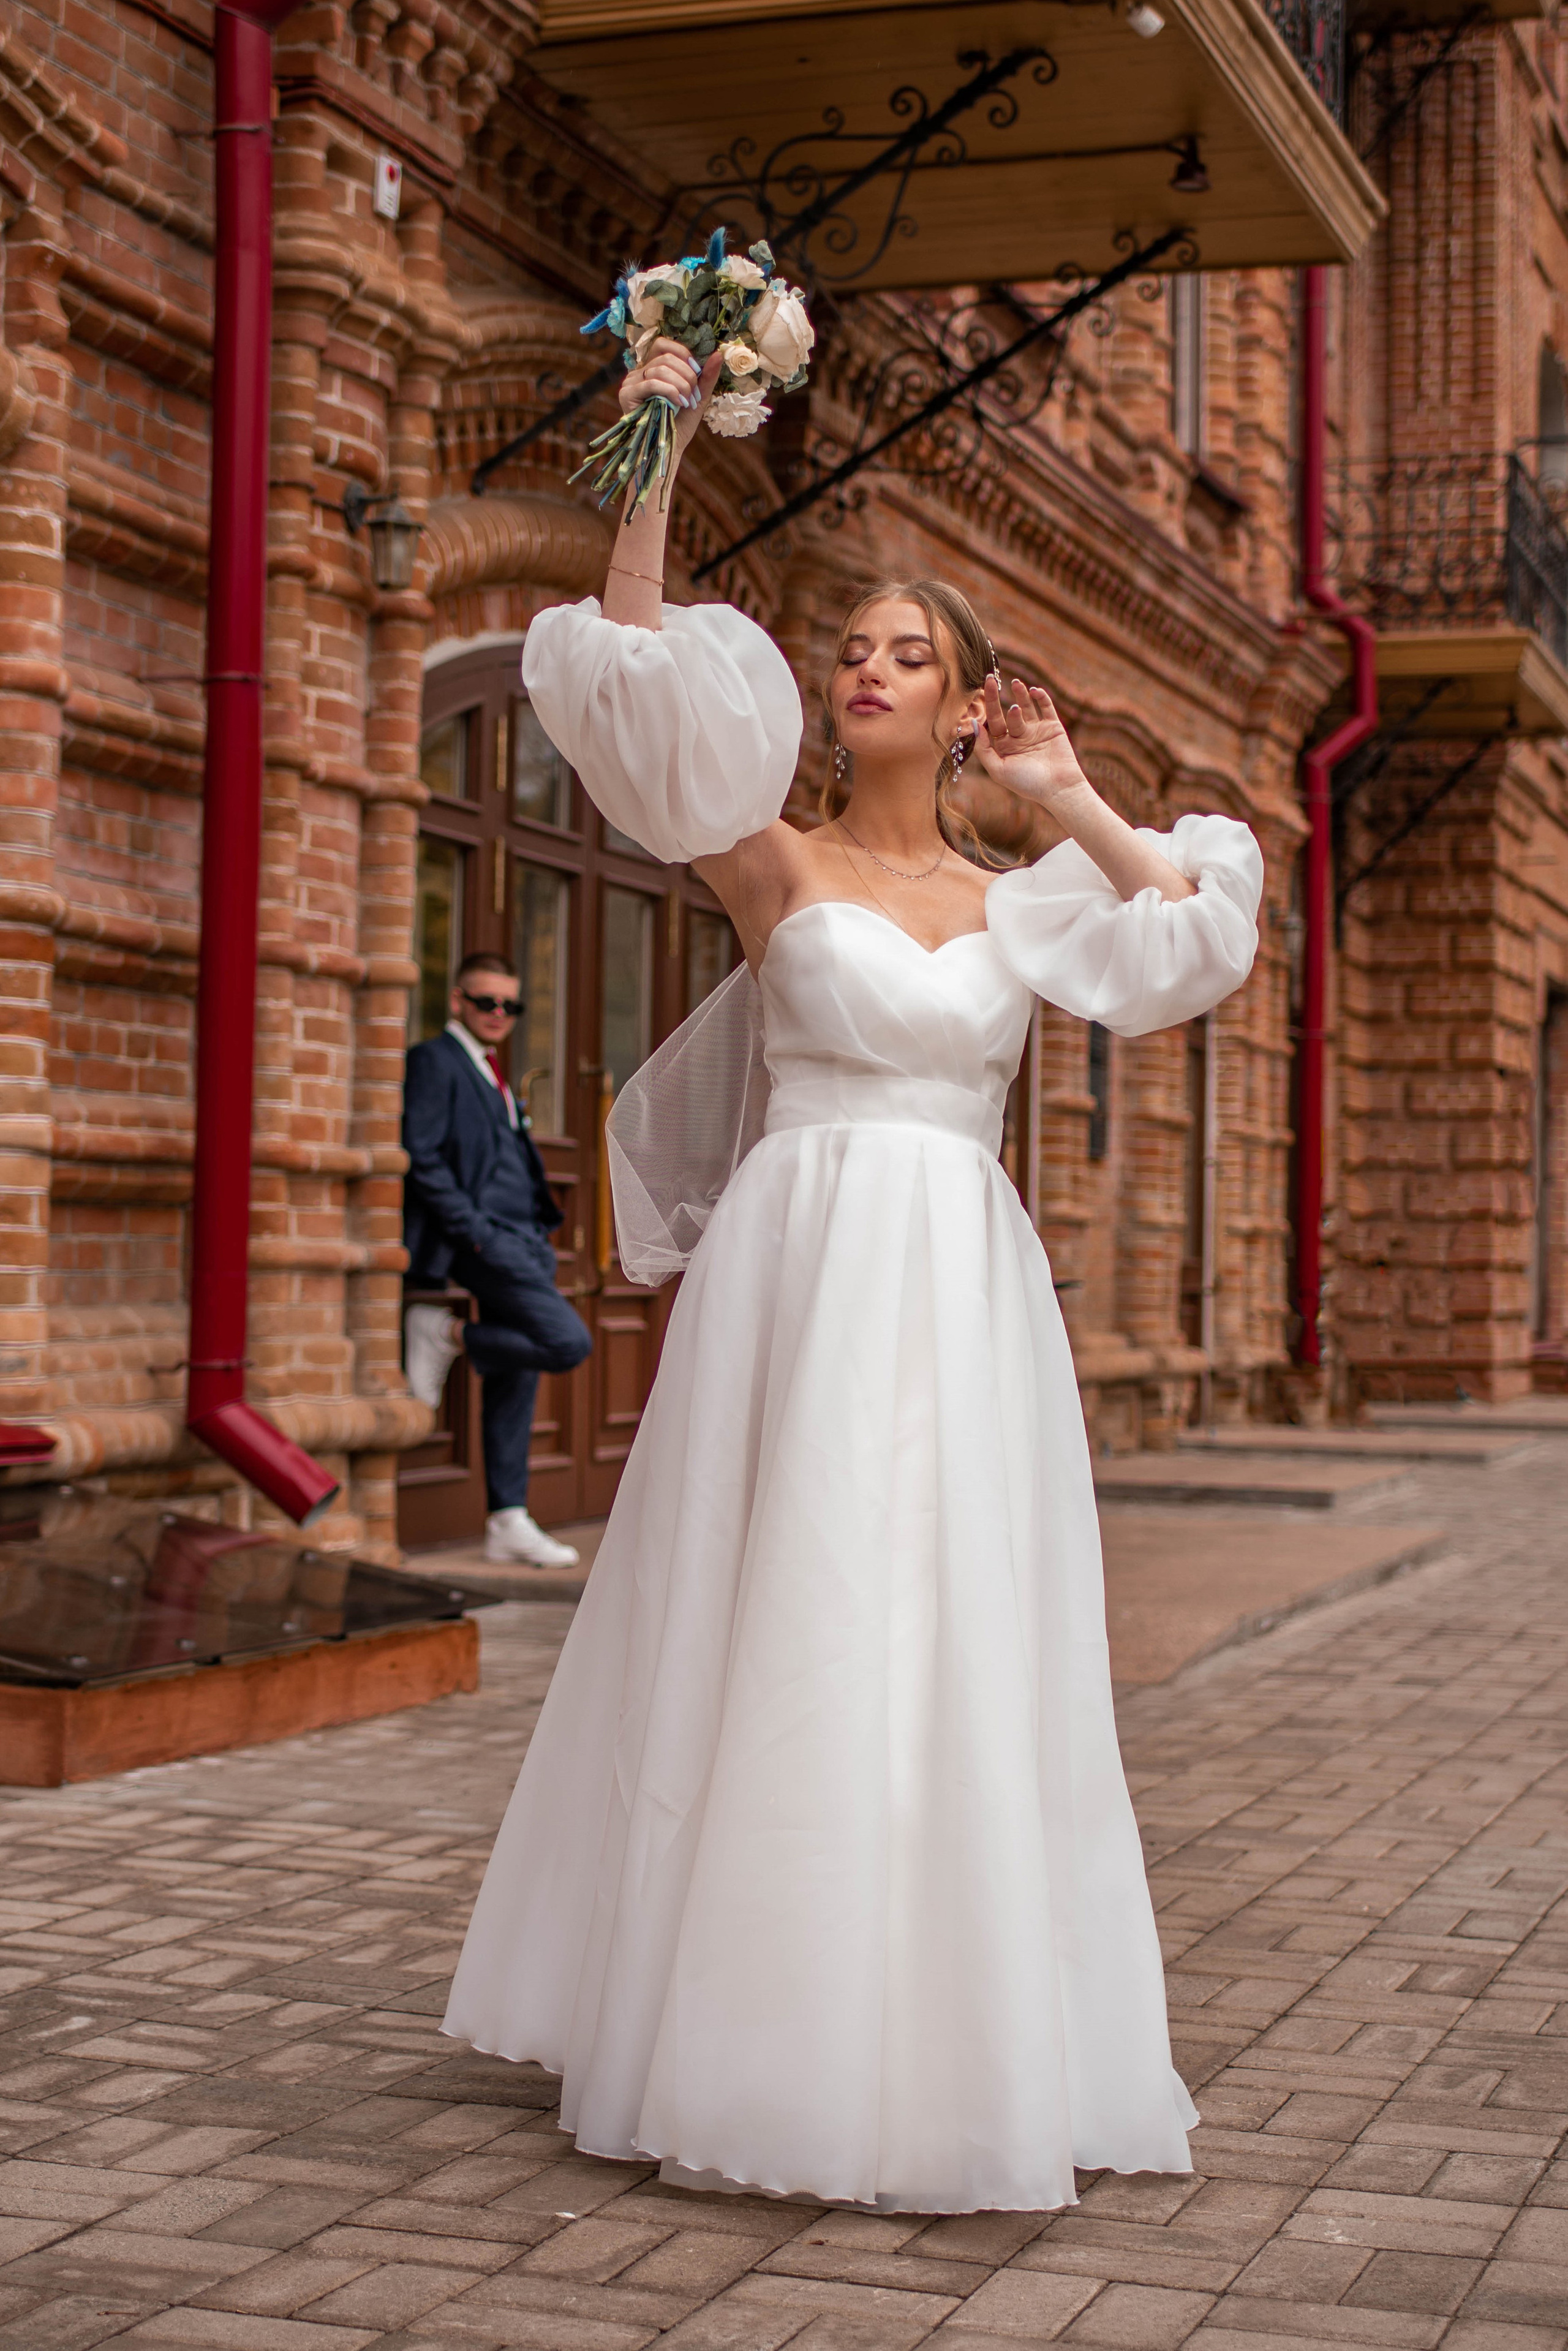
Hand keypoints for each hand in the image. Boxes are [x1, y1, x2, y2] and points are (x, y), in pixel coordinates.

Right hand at [618, 338, 722, 456]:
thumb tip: (718, 354)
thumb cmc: (680, 425)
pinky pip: (651, 382)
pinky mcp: (626, 395)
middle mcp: (639, 373)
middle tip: (693, 396)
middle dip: (686, 375)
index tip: (698, 372)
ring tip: (686, 403)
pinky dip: (669, 391)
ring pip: (659, 368)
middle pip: (665, 357)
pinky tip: (677, 404)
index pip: (663, 344)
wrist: (668, 450)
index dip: (683, 354)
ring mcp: (631, 383)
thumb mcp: (697, 397)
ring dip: (680, 385)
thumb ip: (707, 376)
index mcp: (653, 368)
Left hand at [973, 674, 1087, 810]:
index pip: (992, 723)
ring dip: (1020, 694)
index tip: (979, 692)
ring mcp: (1036, 730)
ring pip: (1026, 707)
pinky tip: (1034, 691)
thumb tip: (974, 725)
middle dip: (996, 697)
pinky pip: (1046, 708)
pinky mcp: (1053, 727)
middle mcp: (1019, 736)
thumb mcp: (998, 770)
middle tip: (990, 680)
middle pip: (1006, 712)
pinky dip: (1041, 698)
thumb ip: (984, 749)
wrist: (1058, 789)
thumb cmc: (1027, 783)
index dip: (985, 708)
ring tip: (1015, 683)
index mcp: (1004, 746)